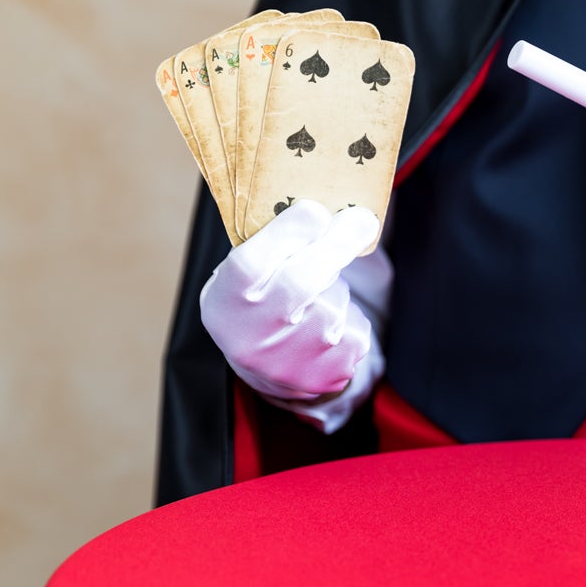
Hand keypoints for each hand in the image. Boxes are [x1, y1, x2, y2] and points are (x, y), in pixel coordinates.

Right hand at [199, 201, 383, 411]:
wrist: (267, 369)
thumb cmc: (259, 301)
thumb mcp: (245, 275)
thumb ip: (270, 244)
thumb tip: (322, 210)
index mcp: (224, 303)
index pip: (250, 265)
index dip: (286, 235)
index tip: (316, 211)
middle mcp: (251, 338)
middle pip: (299, 283)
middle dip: (336, 245)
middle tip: (361, 220)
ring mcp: (289, 363)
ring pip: (334, 305)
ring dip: (337, 288)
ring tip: (319, 295)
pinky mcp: (325, 376)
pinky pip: (355, 329)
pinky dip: (351, 316)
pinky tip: (330, 324)